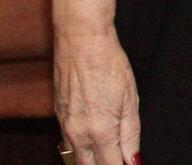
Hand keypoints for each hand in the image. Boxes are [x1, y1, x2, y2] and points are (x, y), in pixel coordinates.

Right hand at [54, 31, 139, 164]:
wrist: (81, 40)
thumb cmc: (109, 64)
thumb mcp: (131, 99)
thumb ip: (131, 135)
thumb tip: (134, 161)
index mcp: (100, 131)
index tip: (130, 164)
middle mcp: (78, 134)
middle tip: (119, 158)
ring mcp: (65, 125)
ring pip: (76, 158)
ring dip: (92, 160)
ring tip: (109, 151)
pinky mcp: (57, 116)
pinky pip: (68, 142)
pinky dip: (81, 147)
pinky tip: (93, 139)